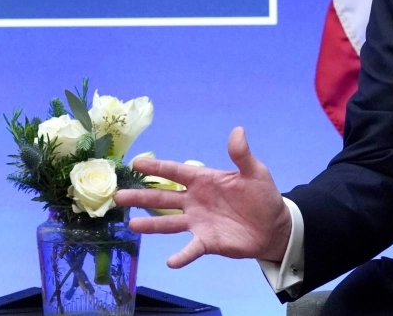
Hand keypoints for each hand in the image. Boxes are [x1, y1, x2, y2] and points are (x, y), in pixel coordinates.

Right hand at [114, 127, 291, 267]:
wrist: (274, 227)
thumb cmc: (262, 196)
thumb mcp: (255, 173)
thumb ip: (242, 155)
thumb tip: (238, 131)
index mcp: (204, 180)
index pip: (176, 172)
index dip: (156, 167)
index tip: (135, 162)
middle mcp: (195, 201)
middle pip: (163, 197)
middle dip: (140, 196)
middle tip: (118, 196)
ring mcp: (198, 222)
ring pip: (168, 223)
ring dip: (150, 224)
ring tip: (131, 224)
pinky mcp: (206, 242)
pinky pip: (190, 249)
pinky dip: (181, 256)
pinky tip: (171, 261)